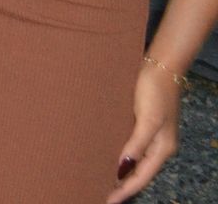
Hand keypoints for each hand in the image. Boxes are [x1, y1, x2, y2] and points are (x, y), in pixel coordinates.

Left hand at [107, 61, 182, 201]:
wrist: (159, 66)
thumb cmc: (154, 92)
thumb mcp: (148, 120)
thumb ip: (136, 144)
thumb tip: (122, 168)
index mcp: (162, 149)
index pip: (141, 177)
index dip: (124, 191)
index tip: (107, 200)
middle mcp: (156, 146)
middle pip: (137, 173)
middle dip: (120, 185)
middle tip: (96, 191)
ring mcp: (148, 135)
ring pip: (131, 160)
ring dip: (117, 170)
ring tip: (96, 178)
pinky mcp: (139, 124)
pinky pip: (127, 146)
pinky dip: (116, 154)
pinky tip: (102, 155)